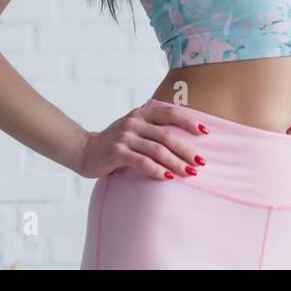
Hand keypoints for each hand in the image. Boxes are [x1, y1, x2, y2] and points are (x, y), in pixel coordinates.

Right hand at [73, 99, 208, 180]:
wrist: (85, 151)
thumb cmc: (117, 142)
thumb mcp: (135, 128)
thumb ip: (155, 128)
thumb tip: (187, 137)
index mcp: (142, 113)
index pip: (170, 113)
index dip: (189, 121)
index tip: (206, 132)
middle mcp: (134, 122)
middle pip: (167, 135)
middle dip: (186, 149)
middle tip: (201, 161)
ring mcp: (124, 136)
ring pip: (157, 150)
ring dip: (176, 162)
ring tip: (189, 172)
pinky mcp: (116, 152)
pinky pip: (142, 162)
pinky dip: (157, 170)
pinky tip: (167, 177)